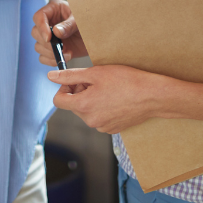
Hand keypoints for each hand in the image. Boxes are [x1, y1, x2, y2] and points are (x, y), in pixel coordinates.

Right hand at [32, 0, 87, 64]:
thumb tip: (55, 32)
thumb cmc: (89, 21)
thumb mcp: (81, 20)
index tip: (49, 38)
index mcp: (54, 9)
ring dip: (50, 53)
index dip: (41, 27)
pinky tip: (63, 58)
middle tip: (61, 47)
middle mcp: (48, 23)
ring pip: (38, 46)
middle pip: (35, 32)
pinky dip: (51, 60)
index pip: (39, 17)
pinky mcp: (52, 50)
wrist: (97, 35)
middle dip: (46, 43)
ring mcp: (49, 37)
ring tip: (67, 54)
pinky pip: (43, 57)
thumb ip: (69, 25)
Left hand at [47, 65, 168, 133]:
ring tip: (107, 88)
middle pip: (73, 106)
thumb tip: (50, 76)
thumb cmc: (125, 81)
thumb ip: (70, 75)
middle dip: (79, 92)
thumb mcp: (95, 73)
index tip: (76, 80)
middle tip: (95, 80)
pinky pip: (99, 117)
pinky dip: (102, 107)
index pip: (58, 100)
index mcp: (83, 106)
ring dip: (91, 99)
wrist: (152, 96)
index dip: (64, 88)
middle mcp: (90, 121)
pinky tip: (115, 98)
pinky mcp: (113, 129)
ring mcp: (102, 127)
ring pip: (87, 112)